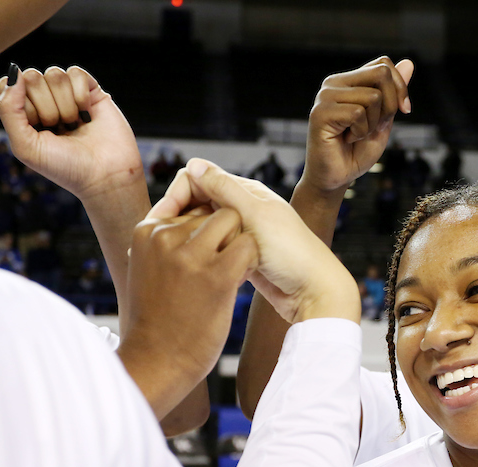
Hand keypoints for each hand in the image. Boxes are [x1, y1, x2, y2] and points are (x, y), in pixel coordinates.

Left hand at [0, 65, 143, 199]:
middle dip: (46, 108)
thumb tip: (15, 71)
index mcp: (25, 114)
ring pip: (54, 74)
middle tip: (60, 129)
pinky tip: (87, 114)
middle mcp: (45, 101)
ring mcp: (68, 94)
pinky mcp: (91, 90)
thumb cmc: (66, 168)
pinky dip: (80, 95)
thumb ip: (8, 109)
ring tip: (75, 125)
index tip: (37, 129)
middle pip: (32, 77)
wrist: (106, 176)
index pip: (9, 85)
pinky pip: (75, 72)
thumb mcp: (26, 146)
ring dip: (65, 104)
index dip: (22, 106)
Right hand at [117, 205, 256, 417]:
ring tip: (227, 274)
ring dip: (238, 245)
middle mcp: (165, 235)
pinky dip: (250, 261)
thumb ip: (165, 242)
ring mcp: (190, 253)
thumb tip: (183, 218)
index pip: (188, 203)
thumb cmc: (156, 322)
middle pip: (213, 210)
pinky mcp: (215, 274)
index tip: (201, 256)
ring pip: (232, 221)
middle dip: (224, 234)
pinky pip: (247, 246)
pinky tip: (237, 281)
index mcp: (146, 231)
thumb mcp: (149, 271)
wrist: (157, 364)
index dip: (205, 227)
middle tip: (216, 268)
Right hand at [151, 159, 360, 323]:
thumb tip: (193, 163)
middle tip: (165, 244)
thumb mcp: (255, 217)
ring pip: (204, 229)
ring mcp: (244, 233)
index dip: (177, 195)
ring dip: (191, 238)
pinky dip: (204, 254)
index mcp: (247, 192)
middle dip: (180, 218)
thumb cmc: (291, 253)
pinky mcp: (243, 256)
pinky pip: (215, 249)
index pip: (198, 179)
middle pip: (199, 203)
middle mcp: (245, 208)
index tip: (162, 220)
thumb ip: (225, 191)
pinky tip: (196, 269)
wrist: (315, 293)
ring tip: (180, 258)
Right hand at [298, 56, 414, 195]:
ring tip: (355, 135)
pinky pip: (358, 113)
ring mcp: (326, 96)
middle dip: (390, 105)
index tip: (404, 110)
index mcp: (349, 81)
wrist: (337, 178)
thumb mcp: (385, 119)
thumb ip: (394, 93)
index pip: (383, 64)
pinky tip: (347, 139)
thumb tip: (409, 63)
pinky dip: (361, 132)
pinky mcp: (321, 112)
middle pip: (381, 74)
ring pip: (373, 97)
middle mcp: (334, 83)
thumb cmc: (357, 151)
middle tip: (374, 126)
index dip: (400, 87)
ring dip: (373, 124)